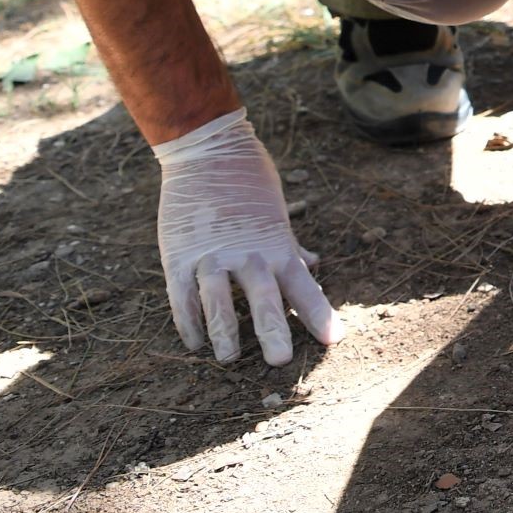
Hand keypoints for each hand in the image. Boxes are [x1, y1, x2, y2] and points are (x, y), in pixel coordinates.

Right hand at [154, 110, 341, 365]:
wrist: (209, 151)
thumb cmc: (250, 181)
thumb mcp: (277, 215)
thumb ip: (291, 247)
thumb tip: (313, 266)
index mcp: (278, 247)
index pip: (304, 287)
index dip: (318, 314)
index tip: (334, 339)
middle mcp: (248, 255)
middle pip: (264, 299)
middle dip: (273, 331)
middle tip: (280, 362)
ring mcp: (211, 256)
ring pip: (218, 303)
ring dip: (224, 332)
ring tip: (228, 359)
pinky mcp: (178, 257)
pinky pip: (182, 297)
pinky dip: (188, 321)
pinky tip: (195, 343)